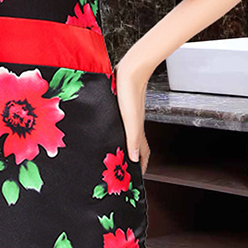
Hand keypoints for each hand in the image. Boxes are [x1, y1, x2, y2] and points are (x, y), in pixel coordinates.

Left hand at [114, 57, 151, 175]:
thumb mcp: (130, 118)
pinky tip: (104, 127)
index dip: (141, 165)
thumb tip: (134, 158)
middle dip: (129, 158)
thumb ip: (132, 138)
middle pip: (134, 144)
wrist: (130, 69)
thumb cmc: (130, 92)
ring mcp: (126, 114)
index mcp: (137, 129)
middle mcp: (133, 123)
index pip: (142, 152)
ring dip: (120, 143)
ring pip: (125, 133)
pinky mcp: (119, 104)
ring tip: (110, 151)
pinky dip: (114, 128)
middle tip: (119, 169)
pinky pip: (118, 122)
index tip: (136, 177)